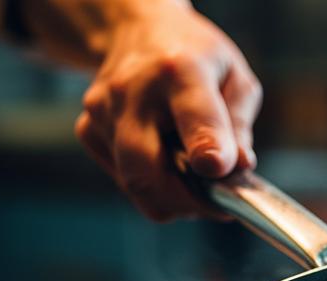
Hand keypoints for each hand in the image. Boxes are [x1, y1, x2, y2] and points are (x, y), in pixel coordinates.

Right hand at [74, 6, 260, 221]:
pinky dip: (153, 187)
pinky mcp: (87, 130)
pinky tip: (167, 161)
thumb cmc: (194, 57)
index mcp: (180, 70)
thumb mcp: (234, 77)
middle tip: (218, 205)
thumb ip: (238, 125)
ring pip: (136, 184)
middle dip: (186, 201)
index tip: (220, 171)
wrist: (138, 31)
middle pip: (146, 169)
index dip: (206, 146)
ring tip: (197, 177)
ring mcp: (103, 111)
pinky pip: (124, 180)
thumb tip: (238, 167)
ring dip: (174, 197)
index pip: (192, 114)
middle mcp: (132, 90)